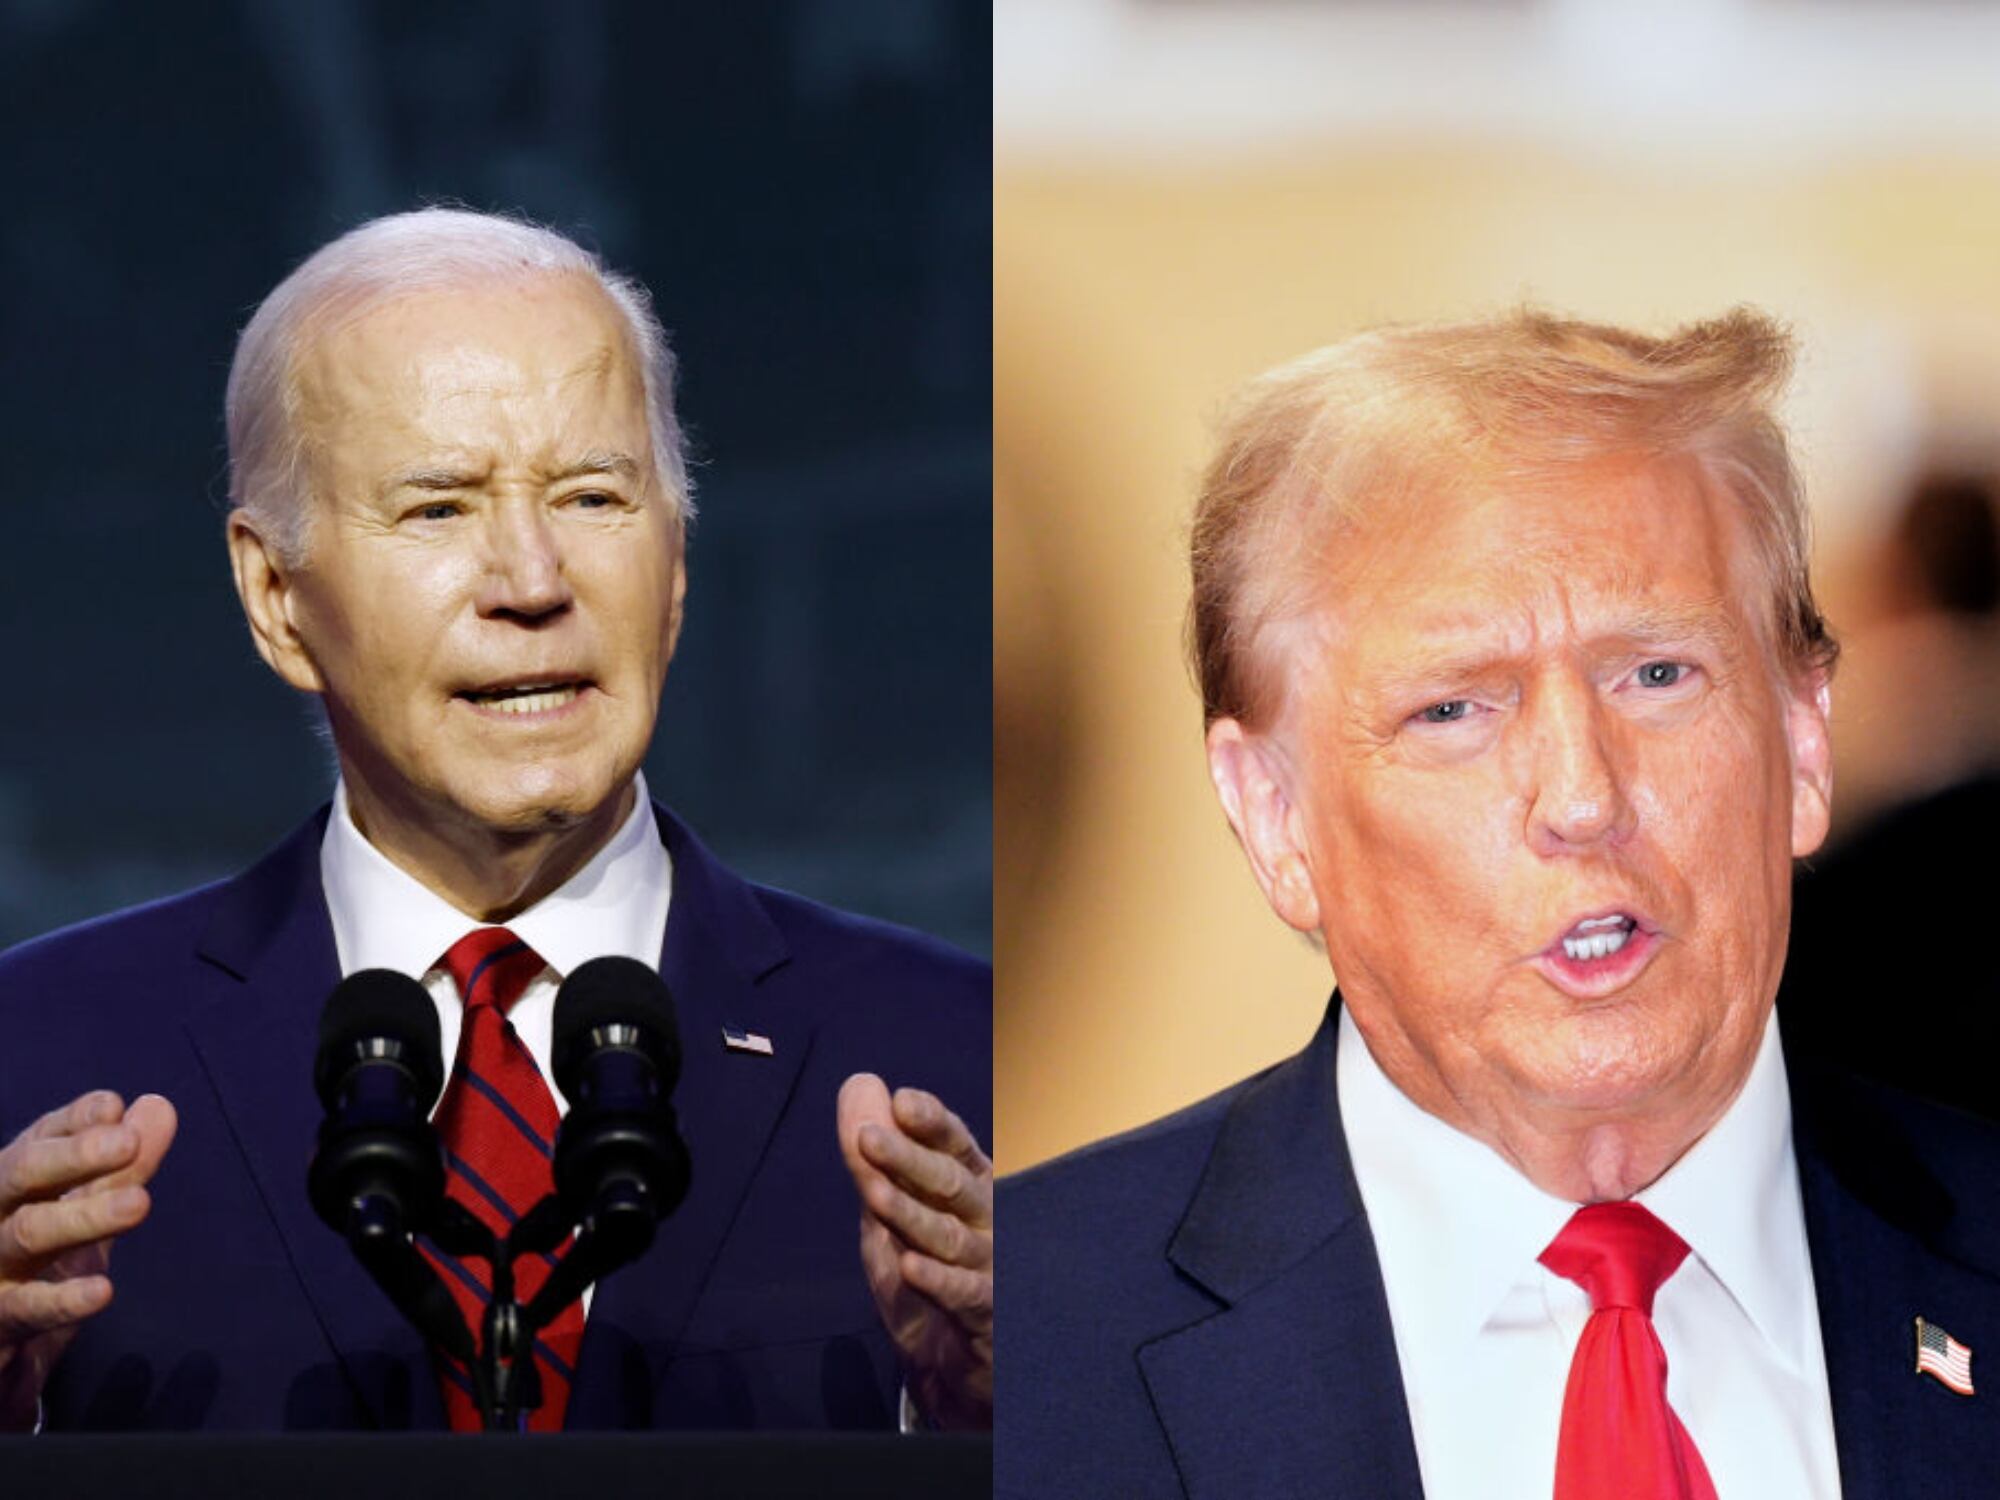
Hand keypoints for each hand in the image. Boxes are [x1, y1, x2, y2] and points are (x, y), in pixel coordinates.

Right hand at [0, 1090, 176, 1430]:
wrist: (7, 1351)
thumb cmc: (43, 1267)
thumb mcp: (87, 1210)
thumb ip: (124, 1167)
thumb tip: (159, 1107)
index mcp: (16, 1183)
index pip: (39, 1138)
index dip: (74, 1121)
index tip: (112, 1107)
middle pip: (20, 1173)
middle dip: (72, 1155)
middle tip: (128, 1142)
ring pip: (27, 1233)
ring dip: (84, 1216)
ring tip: (139, 1203)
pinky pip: (24, 1308)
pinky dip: (62, 1300)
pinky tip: (102, 1292)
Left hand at [837, 1073, 991, 1429]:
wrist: (945, 1361)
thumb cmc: (921, 1270)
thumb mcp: (886, 1210)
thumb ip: (871, 1153)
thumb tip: (859, 1082)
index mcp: (967, 1185)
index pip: (954, 1145)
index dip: (931, 1123)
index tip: (901, 1102)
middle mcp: (986, 1219)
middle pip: (950, 1183)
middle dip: (909, 1159)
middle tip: (868, 1137)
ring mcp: (990, 1266)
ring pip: (951, 1236)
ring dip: (912, 1215)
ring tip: (874, 1195)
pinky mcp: (987, 1313)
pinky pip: (965, 1294)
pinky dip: (940, 1282)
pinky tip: (912, 1267)